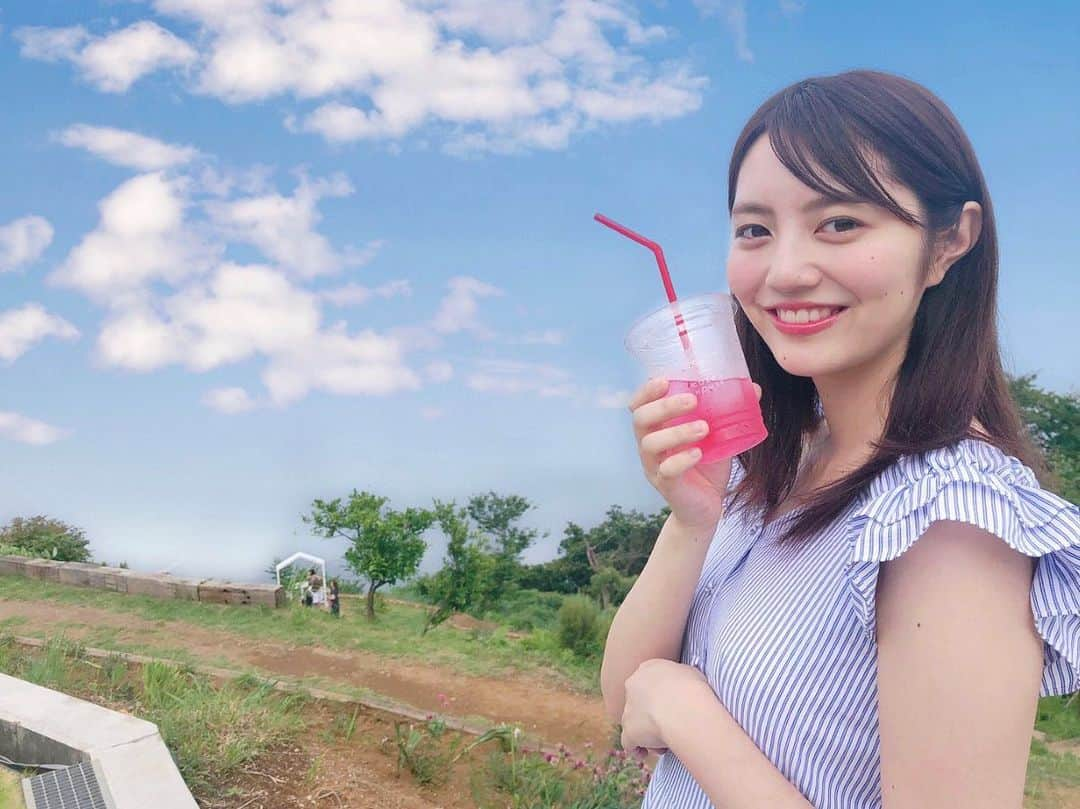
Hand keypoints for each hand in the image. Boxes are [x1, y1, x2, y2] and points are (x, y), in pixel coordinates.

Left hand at [620, 658, 712, 756]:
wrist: (685, 707)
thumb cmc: (695, 689)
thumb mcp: (692, 673)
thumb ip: (682, 678)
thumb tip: (686, 683)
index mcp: (648, 668)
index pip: (650, 683)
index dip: (660, 697)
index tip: (671, 707)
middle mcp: (633, 685)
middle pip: (640, 702)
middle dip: (652, 715)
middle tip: (670, 726)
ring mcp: (629, 708)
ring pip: (634, 723)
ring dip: (646, 733)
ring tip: (665, 743)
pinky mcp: (629, 730)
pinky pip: (628, 742)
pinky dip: (636, 749)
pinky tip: (645, 753)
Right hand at [629, 377, 760, 532]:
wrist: (708, 507)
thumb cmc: (707, 466)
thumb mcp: (718, 436)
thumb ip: (728, 414)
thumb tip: (753, 388)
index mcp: (657, 429)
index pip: (639, 405)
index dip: (647, 391)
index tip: (665, 380)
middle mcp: (649, 445)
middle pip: (640, 420)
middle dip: (664, 407)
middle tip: (692, 401)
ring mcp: (654, 466)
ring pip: (651, 444)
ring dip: (677, 432)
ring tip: (704, 428)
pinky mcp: (666, 486)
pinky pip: (666, 471)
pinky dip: (681, 460)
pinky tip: (698, 454)